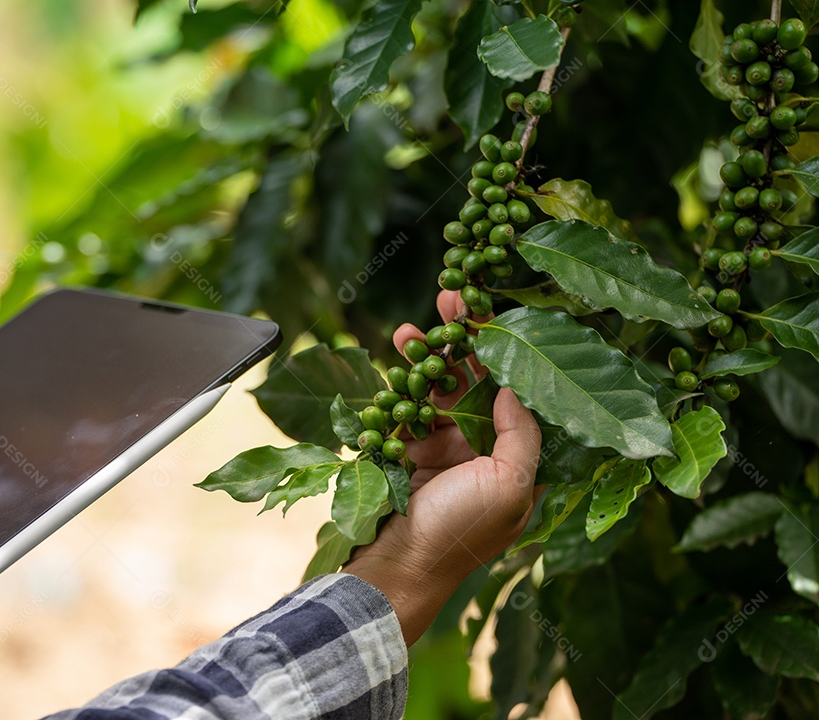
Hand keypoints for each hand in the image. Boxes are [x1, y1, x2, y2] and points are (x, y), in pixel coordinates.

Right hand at [343, 291, 541, 645]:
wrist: (396, 565)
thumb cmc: (460, 530)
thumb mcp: (509, 484)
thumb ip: (519, 433)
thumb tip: (511, 385)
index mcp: (518, 461)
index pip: (518, 393)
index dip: (508, 351)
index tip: (494, 312)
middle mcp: (485, 452)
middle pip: (478, 383)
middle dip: (465, 342)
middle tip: (451, 298)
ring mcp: (445, 452)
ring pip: (439, 391)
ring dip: (426, 357)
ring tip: (410, 329)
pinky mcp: (408, 453)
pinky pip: (408, 409)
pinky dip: (402, 383)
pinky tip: (395, 358)